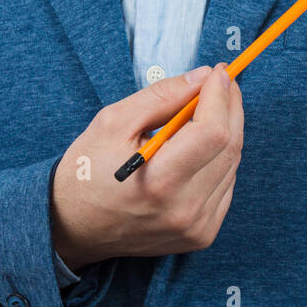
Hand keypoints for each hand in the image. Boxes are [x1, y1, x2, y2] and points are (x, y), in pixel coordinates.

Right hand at [50, 63, 243, 270]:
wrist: (74, 227)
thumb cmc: (87, 172)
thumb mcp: (112, 123)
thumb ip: (161, 97)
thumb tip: (203, 76)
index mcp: (159, 182)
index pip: (212, 132)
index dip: (220, 97)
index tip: (218, 73)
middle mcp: (184, 209)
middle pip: (230, 146)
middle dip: (230, 107)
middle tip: (222, 83)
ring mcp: (197, 226)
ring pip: (232, 164)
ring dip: (227, 131)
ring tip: (207, 112)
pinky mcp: (202, 233)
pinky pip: (226, 185)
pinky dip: (220, 159)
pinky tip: (201, 147)